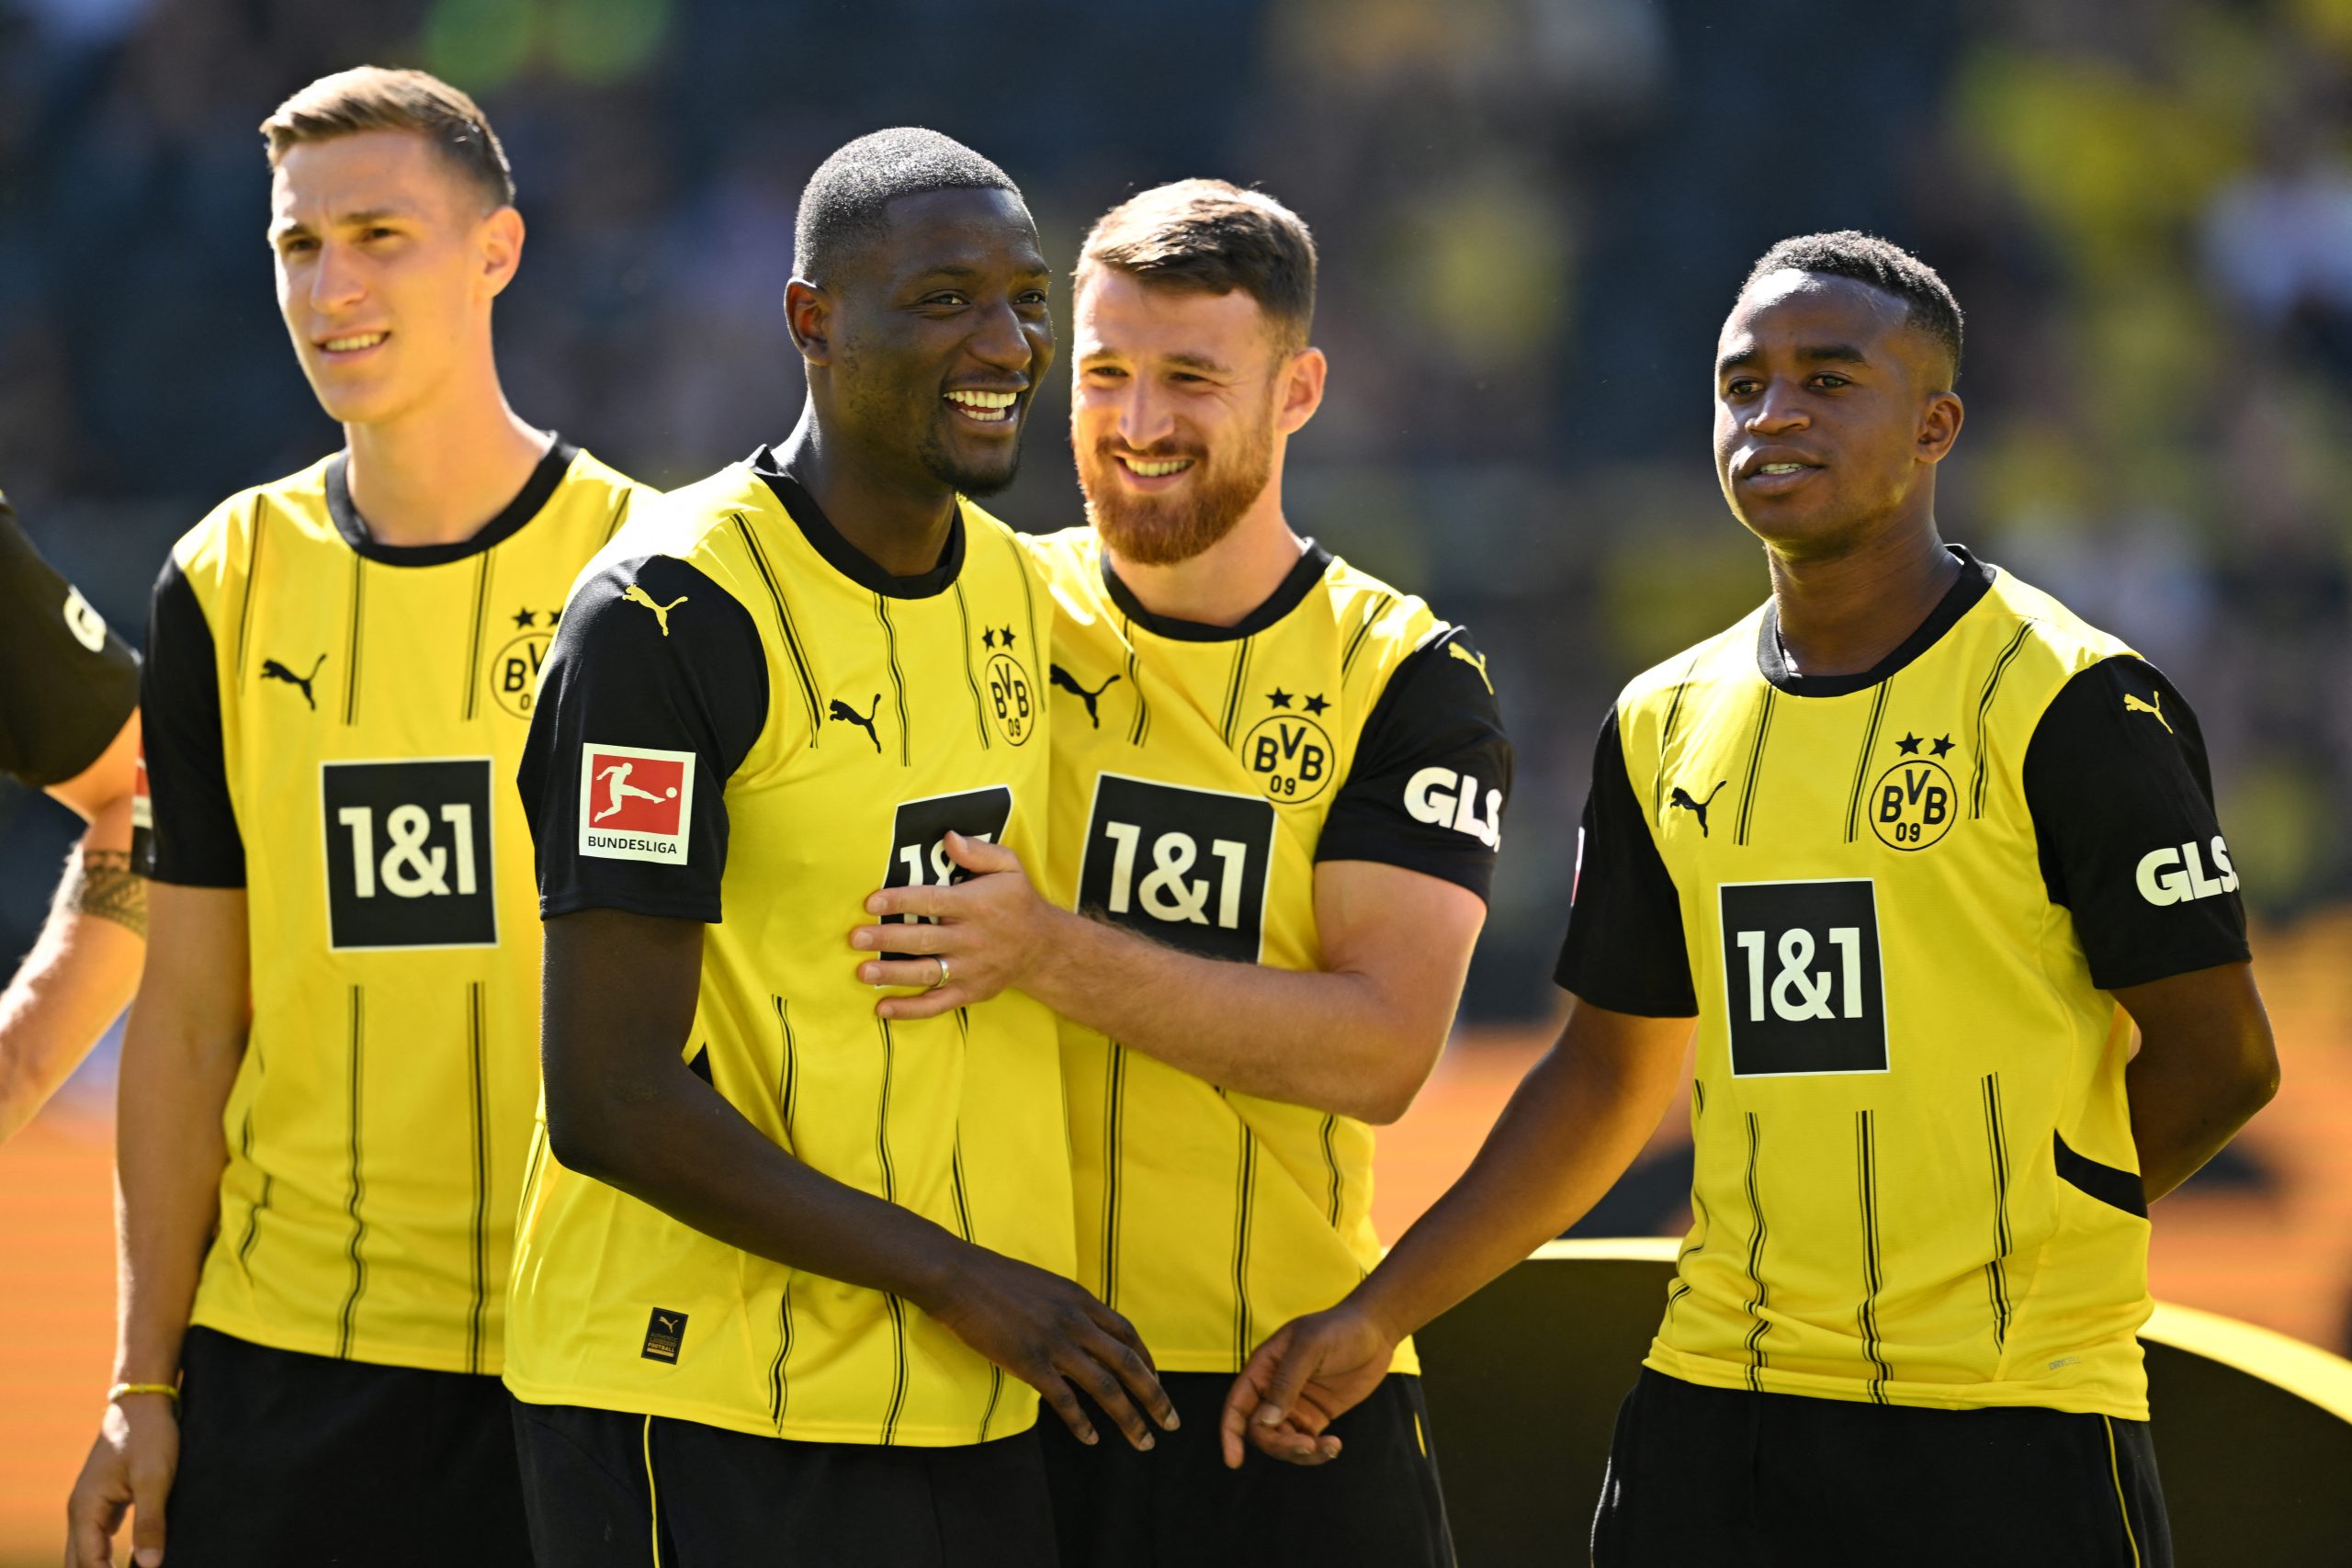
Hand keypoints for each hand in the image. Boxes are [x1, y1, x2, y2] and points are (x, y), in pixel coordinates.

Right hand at [66, 1395, 177, 1567]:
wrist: (145, 1402)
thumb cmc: (149, 1436)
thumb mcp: (154, 1478)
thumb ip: (150, 1522)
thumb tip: (149, 1565)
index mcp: (85, 1509)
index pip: (87, 1563)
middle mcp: (81, 1511)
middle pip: (80, 1562)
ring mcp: (91, 1507)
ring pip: (89, 1552)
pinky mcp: (107, 1501)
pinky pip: (101, 1539)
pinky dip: (110, 1556)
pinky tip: (133, 1563)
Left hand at [851, 833, 1058, 1020]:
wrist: (1044, 948)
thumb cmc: (1017, 902)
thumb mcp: (1009, 867)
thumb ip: (978, 852)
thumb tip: (947, 837)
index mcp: (976, 906)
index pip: (933, 902)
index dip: (901, 901)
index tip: (872, 901)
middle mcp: (971, 940)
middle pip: (923, 939)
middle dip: (887, 938)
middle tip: (856, 938)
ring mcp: (970, 970)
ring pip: (926, 973)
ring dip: (893, 973)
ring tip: (863, 972)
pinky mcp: (969, 992)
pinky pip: (937, 1004)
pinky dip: (910, 1010)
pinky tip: (882, 1008)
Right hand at [922, 1243, 1177, 1450]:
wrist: (958, 1276)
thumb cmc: (995, 1279)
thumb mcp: (1046, 1286)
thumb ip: (1068, 1308)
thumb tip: (1081, 1328)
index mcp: (1081, 1300)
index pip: (1128, 1334)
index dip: (1147, 1361)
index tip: (1157, 1381)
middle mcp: (1076, 1321)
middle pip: (1129, 1364)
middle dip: (1155, 1396)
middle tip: (1171, 1422)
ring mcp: (1055, 1343)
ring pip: (1106, 1387)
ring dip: (1129, 1418)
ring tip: (1143, 1441)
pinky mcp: (1030, 1363)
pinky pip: (1065, 1400)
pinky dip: (1082, 1422)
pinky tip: (1092, 1438)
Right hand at [1220, 1300, 1398, 1467]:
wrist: (1376, 1330)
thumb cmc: (1339, 1329)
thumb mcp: (1310, 1347)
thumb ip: (1287, 1382)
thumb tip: (1265, 1420)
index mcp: (1263, 1368)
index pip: (1237, 1405)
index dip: (1230, 1433)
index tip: (1233, 1461)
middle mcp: (1274, 1389)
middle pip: (1260, 1430)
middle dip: (1279, 1445)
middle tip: (1308, 1445)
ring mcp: (1295, 1405)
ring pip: (1283, 1441)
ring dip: (1301, 1453)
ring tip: (1330, 1447)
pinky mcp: (1316, 1416)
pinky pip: (1307, 1443)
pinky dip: (1317, 1451)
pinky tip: (1335, 1446)